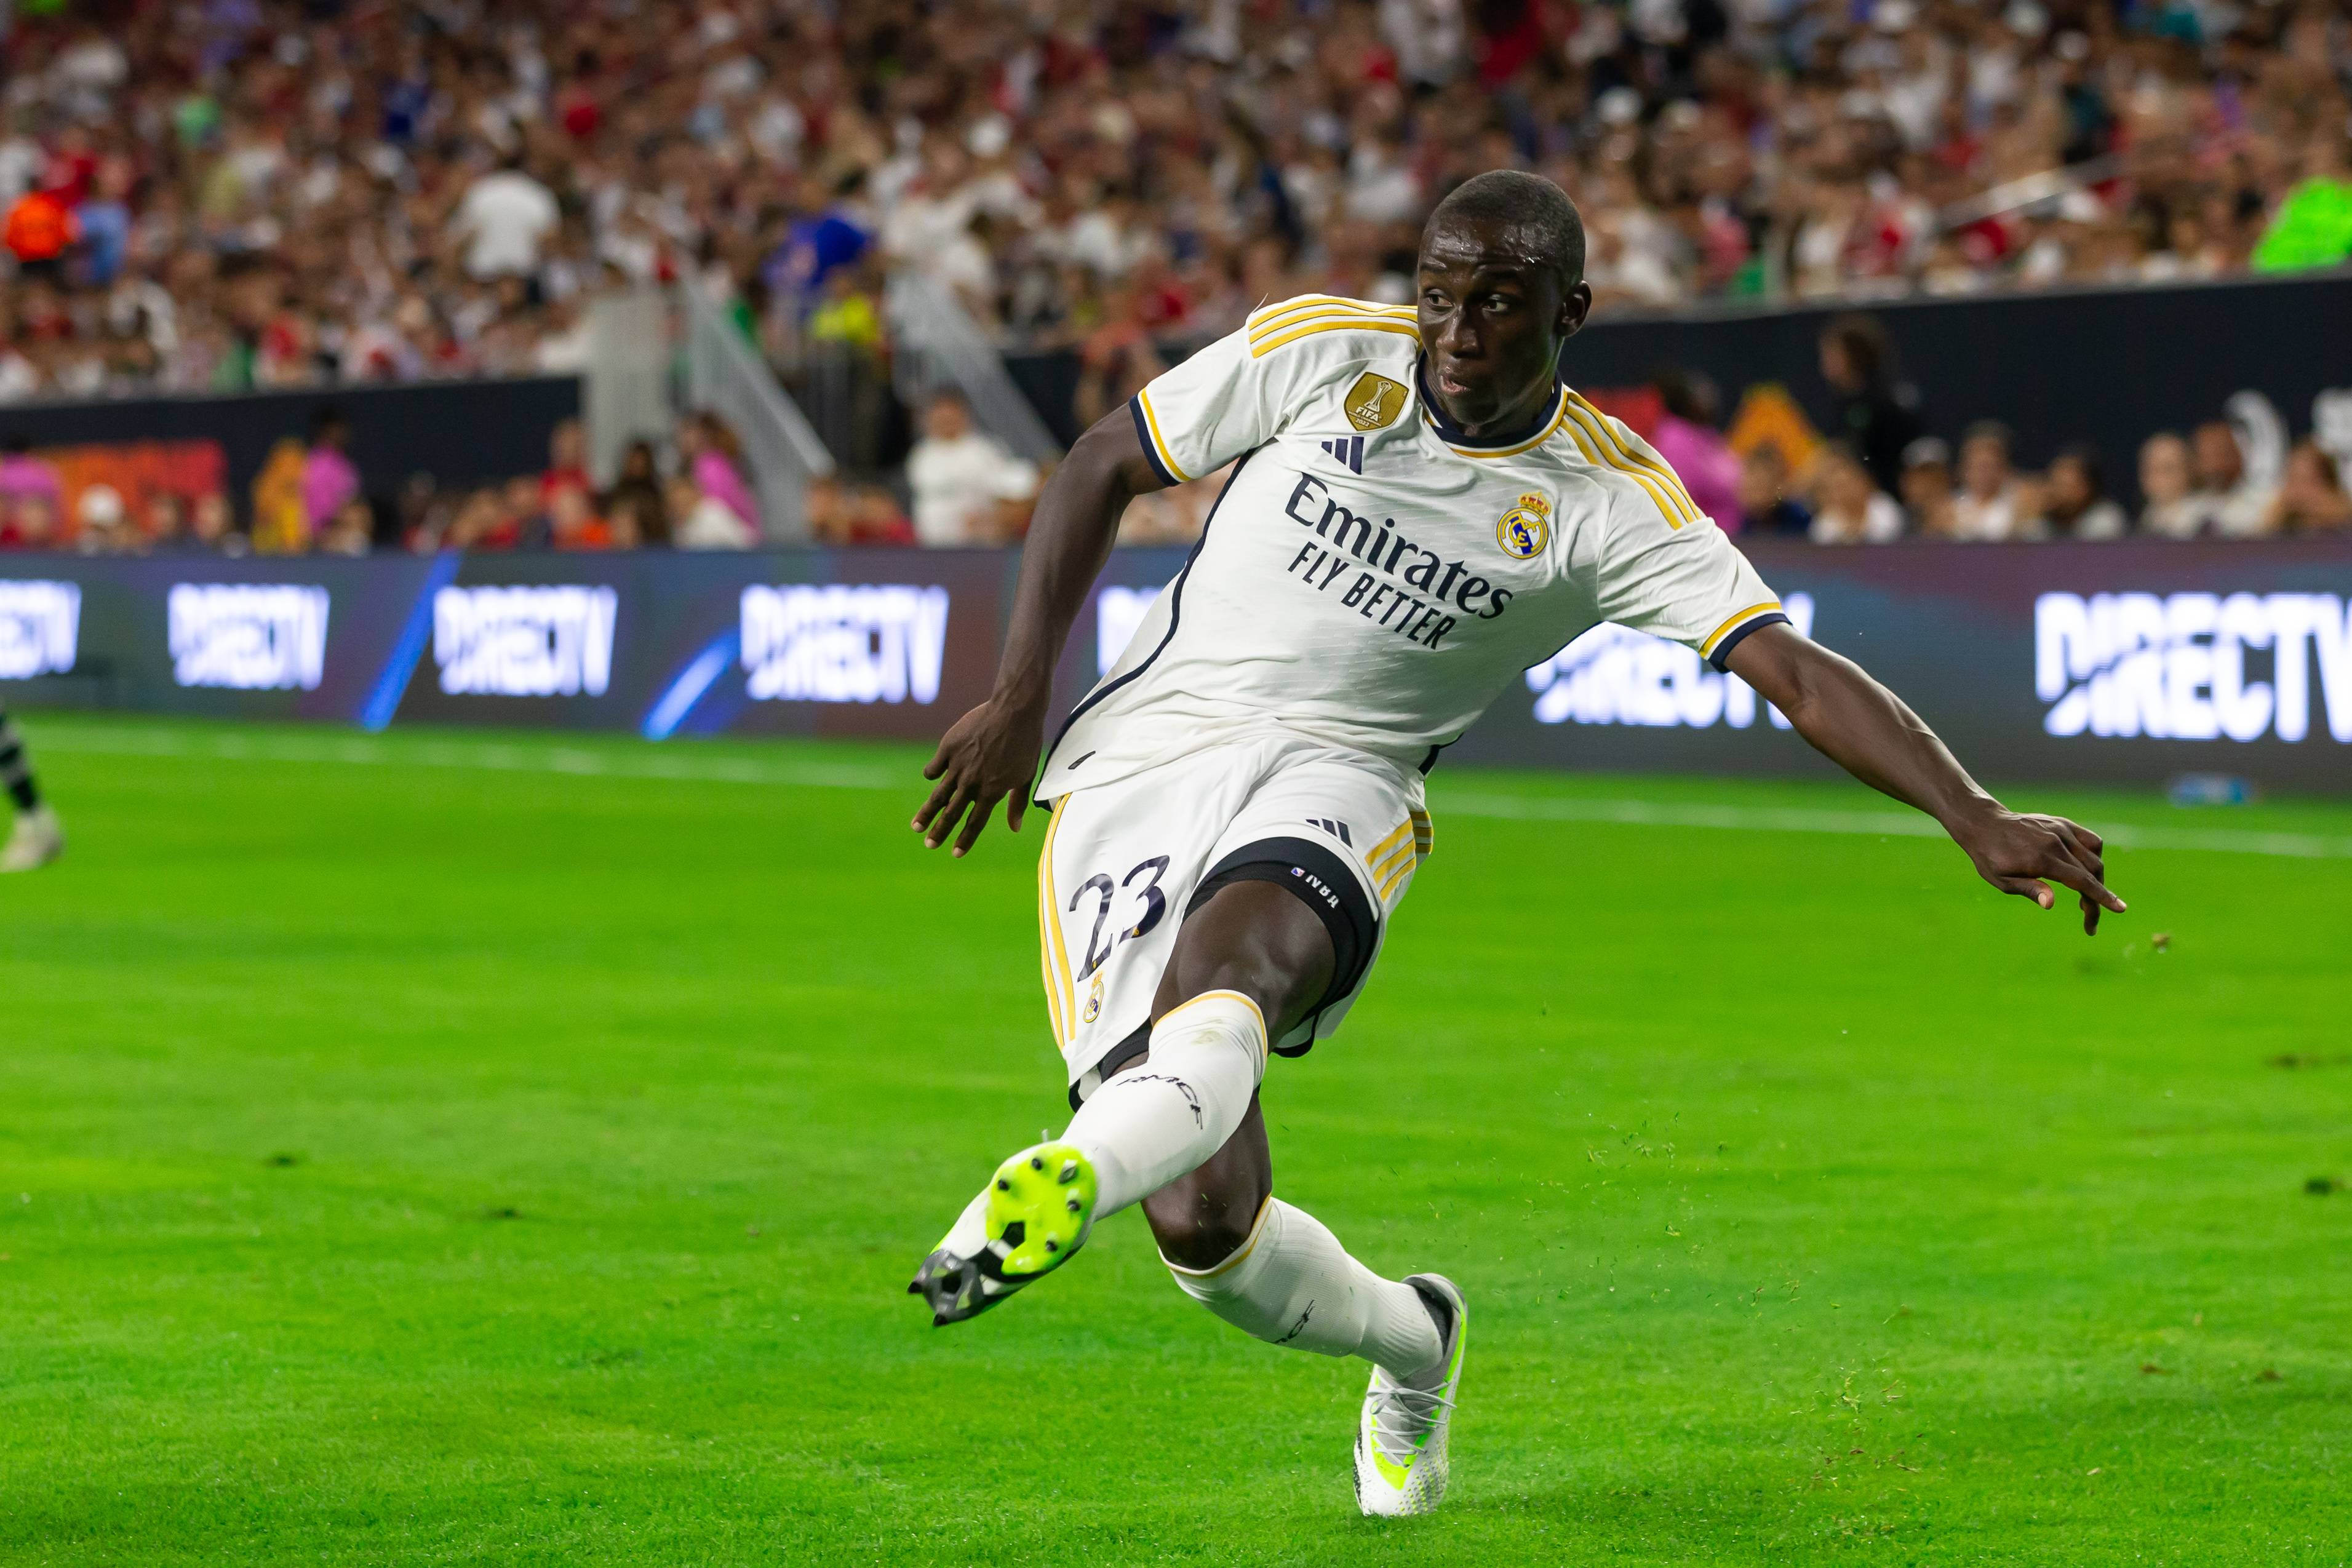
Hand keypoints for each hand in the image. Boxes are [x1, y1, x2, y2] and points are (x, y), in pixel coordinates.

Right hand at [911, 694, 1045, 856]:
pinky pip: (934, 766)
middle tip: (929, 844)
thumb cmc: (1025, 743)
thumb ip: (1017, 803)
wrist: (1014, 710)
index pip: (975, 822)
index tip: (955, 853)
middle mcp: (972, 782)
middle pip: (951, 813)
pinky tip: (931, 777)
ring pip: (938, 794)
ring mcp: (958, 764)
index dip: (965, 840)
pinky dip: (932, 773)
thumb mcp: (1025, 775)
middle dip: (939, 831)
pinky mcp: (948, 747)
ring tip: (915, 826)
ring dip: (926, 812)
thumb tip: (1015, 828)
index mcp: (992, 791)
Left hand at [1948, 807, 2125, 933]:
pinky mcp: (2062, 823)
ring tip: (2084, 896)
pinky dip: (2094, 856)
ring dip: (2097, 879)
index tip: (2121, 909)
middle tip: (2089, 920)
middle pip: (2091, 872)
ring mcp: (2061, 830)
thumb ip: (2029, 890)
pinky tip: (2083, 869)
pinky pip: (2090, 840)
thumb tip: (2052, 904)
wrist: (1984, 824)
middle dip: (2097, 898)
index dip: (2102, 897)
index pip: (2081, 881)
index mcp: (2042, 859)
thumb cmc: (1990, 858)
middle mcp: (2056, 842)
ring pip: (2094, 856)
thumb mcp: (2001, 880)